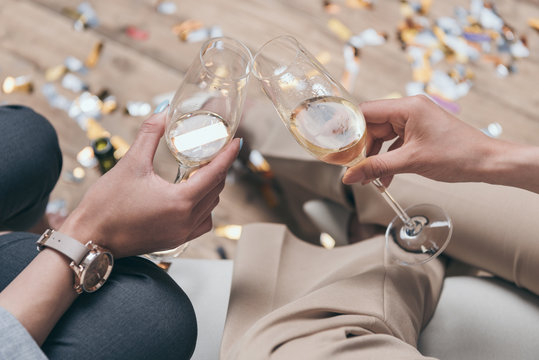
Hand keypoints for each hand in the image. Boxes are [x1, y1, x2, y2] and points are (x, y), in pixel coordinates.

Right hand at [60, 111, 239, 257]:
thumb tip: (163, 113)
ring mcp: (182, 234)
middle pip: (216, 190)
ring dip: (212, 188)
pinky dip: (204, 208)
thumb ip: (150, 135)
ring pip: (211, 207)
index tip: (236, 141)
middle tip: (217, 151)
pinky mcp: (175, 241)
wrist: (89, 238)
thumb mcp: (130, 163)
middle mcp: (186, 220)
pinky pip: (202, 222)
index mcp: (181, 201)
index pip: (216, 173)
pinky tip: (193, 196)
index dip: (228, 155)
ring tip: (203, 170)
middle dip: (220, 168)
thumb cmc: (106, 204)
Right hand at [342, 95, 495, 185]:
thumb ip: (376, 168)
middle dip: (362, 148)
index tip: (333, 142)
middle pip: (372, 125)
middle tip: (351, 167)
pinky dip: (388, 160)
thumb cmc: (457, 155)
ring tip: (368, 177)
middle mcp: (409, 110)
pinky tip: (384, 178)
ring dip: (374, 157)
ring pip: (383, 137)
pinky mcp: (419, 133)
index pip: (366, 111)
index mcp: (407, 107)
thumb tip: (349, 176)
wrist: (487, 162)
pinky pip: (395, 144)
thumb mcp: (411, 162)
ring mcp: (415, 121)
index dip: (347, 127)